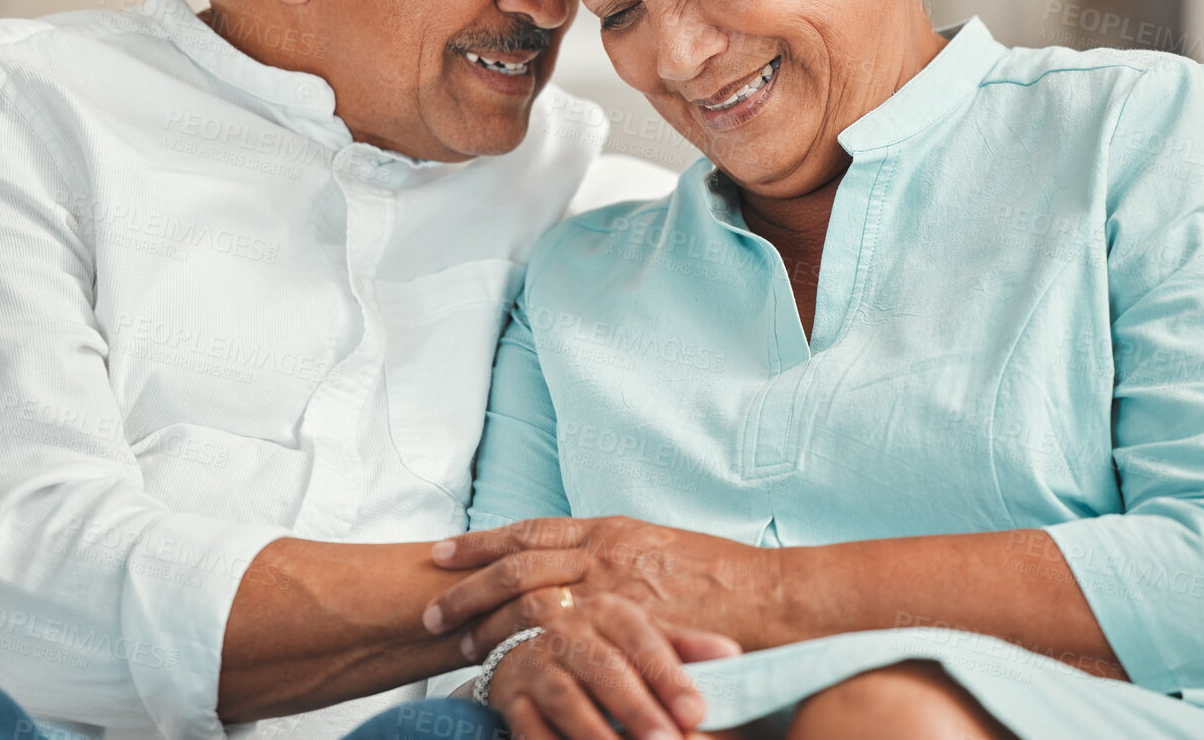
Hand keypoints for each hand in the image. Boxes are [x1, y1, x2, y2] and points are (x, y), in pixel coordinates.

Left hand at [424, 517, 772, 660]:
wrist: (773, 597)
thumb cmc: (722, 575)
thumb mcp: (659, 545)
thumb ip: (614, 554)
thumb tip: (579, 564)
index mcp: (611, 530)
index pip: (531, 531)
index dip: (482, 542)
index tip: (442, 552)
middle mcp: (606, 554)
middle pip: (517, 565)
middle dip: (468, 587)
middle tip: (429, 609)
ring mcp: (617, 594)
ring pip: (531, 601)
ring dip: (488, 624)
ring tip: (455, 646)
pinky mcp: (630, 632)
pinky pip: (568, 643)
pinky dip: (531, 655)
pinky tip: (506, 673)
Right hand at [485, 595, 738, 739]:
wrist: (527, 651)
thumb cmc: (602, 649)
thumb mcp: (643, 638)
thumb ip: (685, 648)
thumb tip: (733, 655)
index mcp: (609, 611)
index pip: (644, 641)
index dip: (670, 677)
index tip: (698, 711)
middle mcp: (568, 631)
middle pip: (605, 671)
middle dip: (637, 710)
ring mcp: (536, 664)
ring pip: (566, 701)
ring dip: (595, 734)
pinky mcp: (511, 698)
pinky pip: (529, 727)